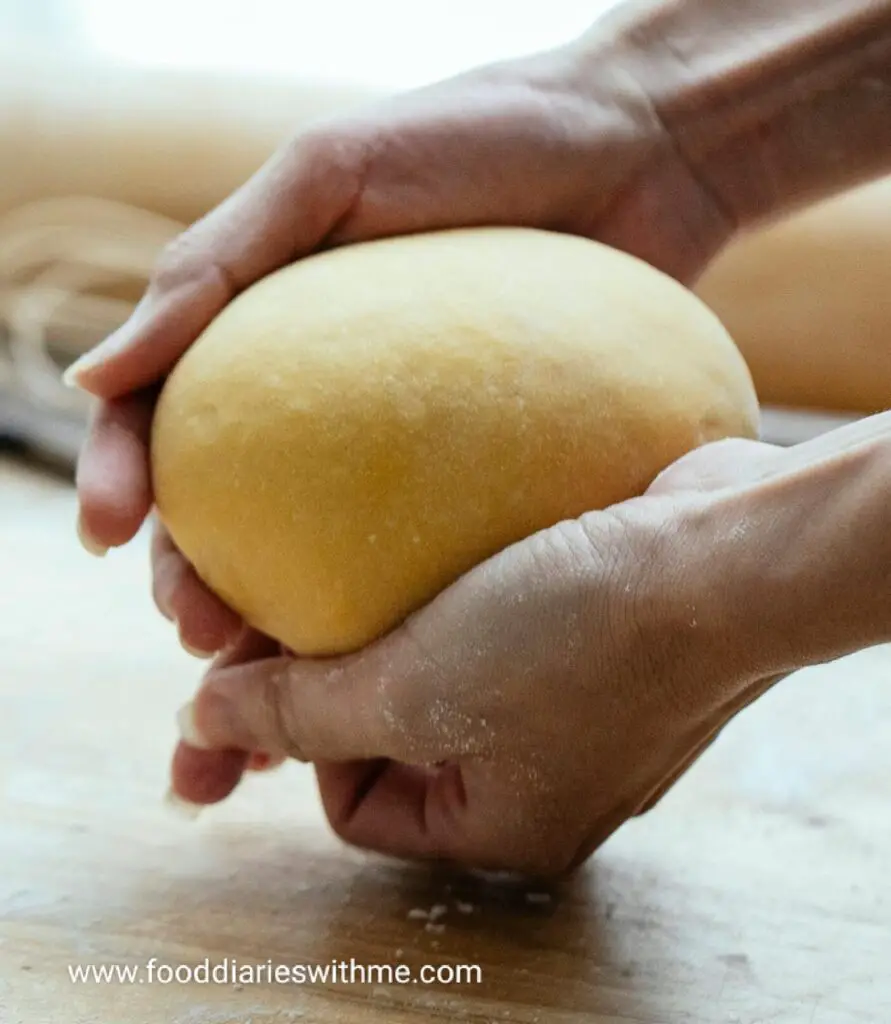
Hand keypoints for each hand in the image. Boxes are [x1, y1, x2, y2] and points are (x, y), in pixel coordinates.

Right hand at [68, 26, 734, 654]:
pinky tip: (378, 658)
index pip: (170, 413)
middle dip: (196, 576)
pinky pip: (424, 545)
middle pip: (235, 503)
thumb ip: (212, 268)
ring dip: (281, 619)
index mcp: (269, 328)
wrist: (639, 148)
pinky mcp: (483, 466)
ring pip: (319, 547)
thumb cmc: (479, 135)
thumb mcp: (328, 175)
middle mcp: (328, 394)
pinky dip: (392, 605)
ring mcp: (404, 439)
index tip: (110, 536)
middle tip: (198, 632)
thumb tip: (93, 381)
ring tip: (264, 675)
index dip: (126, 476)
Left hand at [170, 439, 785, 875]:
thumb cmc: (579, 640)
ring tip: (338, 557)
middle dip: (336, 672)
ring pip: (441, 664)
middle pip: (395, 730)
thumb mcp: (419, 689)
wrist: (727, 557)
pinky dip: (445, 582)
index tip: (293, 662)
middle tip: (282, 602)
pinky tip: (414, 531)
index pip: (356, 804)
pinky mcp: (585, 623)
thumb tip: (199, 725)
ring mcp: (569, 697)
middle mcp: (538, 773)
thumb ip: (302, 714)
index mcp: (501, 822)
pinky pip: (488, 614)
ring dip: (389, 618)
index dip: (306, 740)